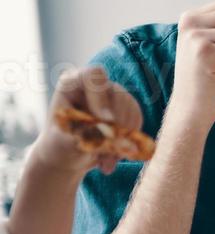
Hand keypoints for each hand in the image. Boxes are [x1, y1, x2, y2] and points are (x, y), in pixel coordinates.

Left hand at [30, 66, 144, 175]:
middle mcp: (95, 85)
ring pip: (131, 109)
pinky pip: (137, 120)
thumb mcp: (64, 142)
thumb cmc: (59, 147)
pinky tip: (114, 155)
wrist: (67, 157)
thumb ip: (85, 133)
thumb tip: (113, 132)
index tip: (106, 120)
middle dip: (117, 125)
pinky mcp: (126, 109)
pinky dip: (129, 140)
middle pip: (118, 94)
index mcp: (72, 84)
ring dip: (123, 137)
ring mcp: (112, 95)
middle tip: (109, 149)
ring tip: (106, 159)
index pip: (94, 75)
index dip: (102, 96)